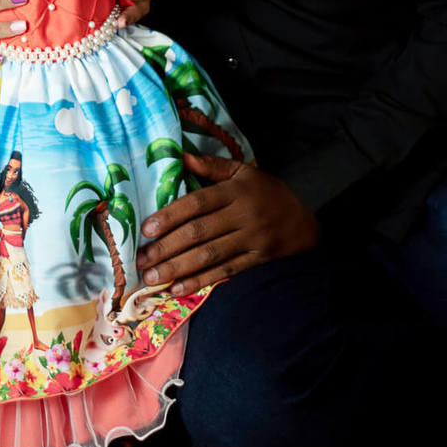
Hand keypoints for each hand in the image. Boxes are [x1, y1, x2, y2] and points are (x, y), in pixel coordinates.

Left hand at [136, 154, 319, 293]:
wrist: (305, 223)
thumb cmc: (267, 193)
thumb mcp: (244, 172)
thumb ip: (212, 166)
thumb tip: (181, 157)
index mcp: (235, 191)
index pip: (197, 203)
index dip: (170, 215)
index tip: (146, 229)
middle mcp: (242, 215)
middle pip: (199, 233)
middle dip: (167, 248)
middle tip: (141, 261)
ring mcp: (250, 240)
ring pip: (209, 255)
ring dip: (178, 268)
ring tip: (152, 278)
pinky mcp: (256, 260)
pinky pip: (225, 272)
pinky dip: (201, 281)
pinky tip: (178, 288)